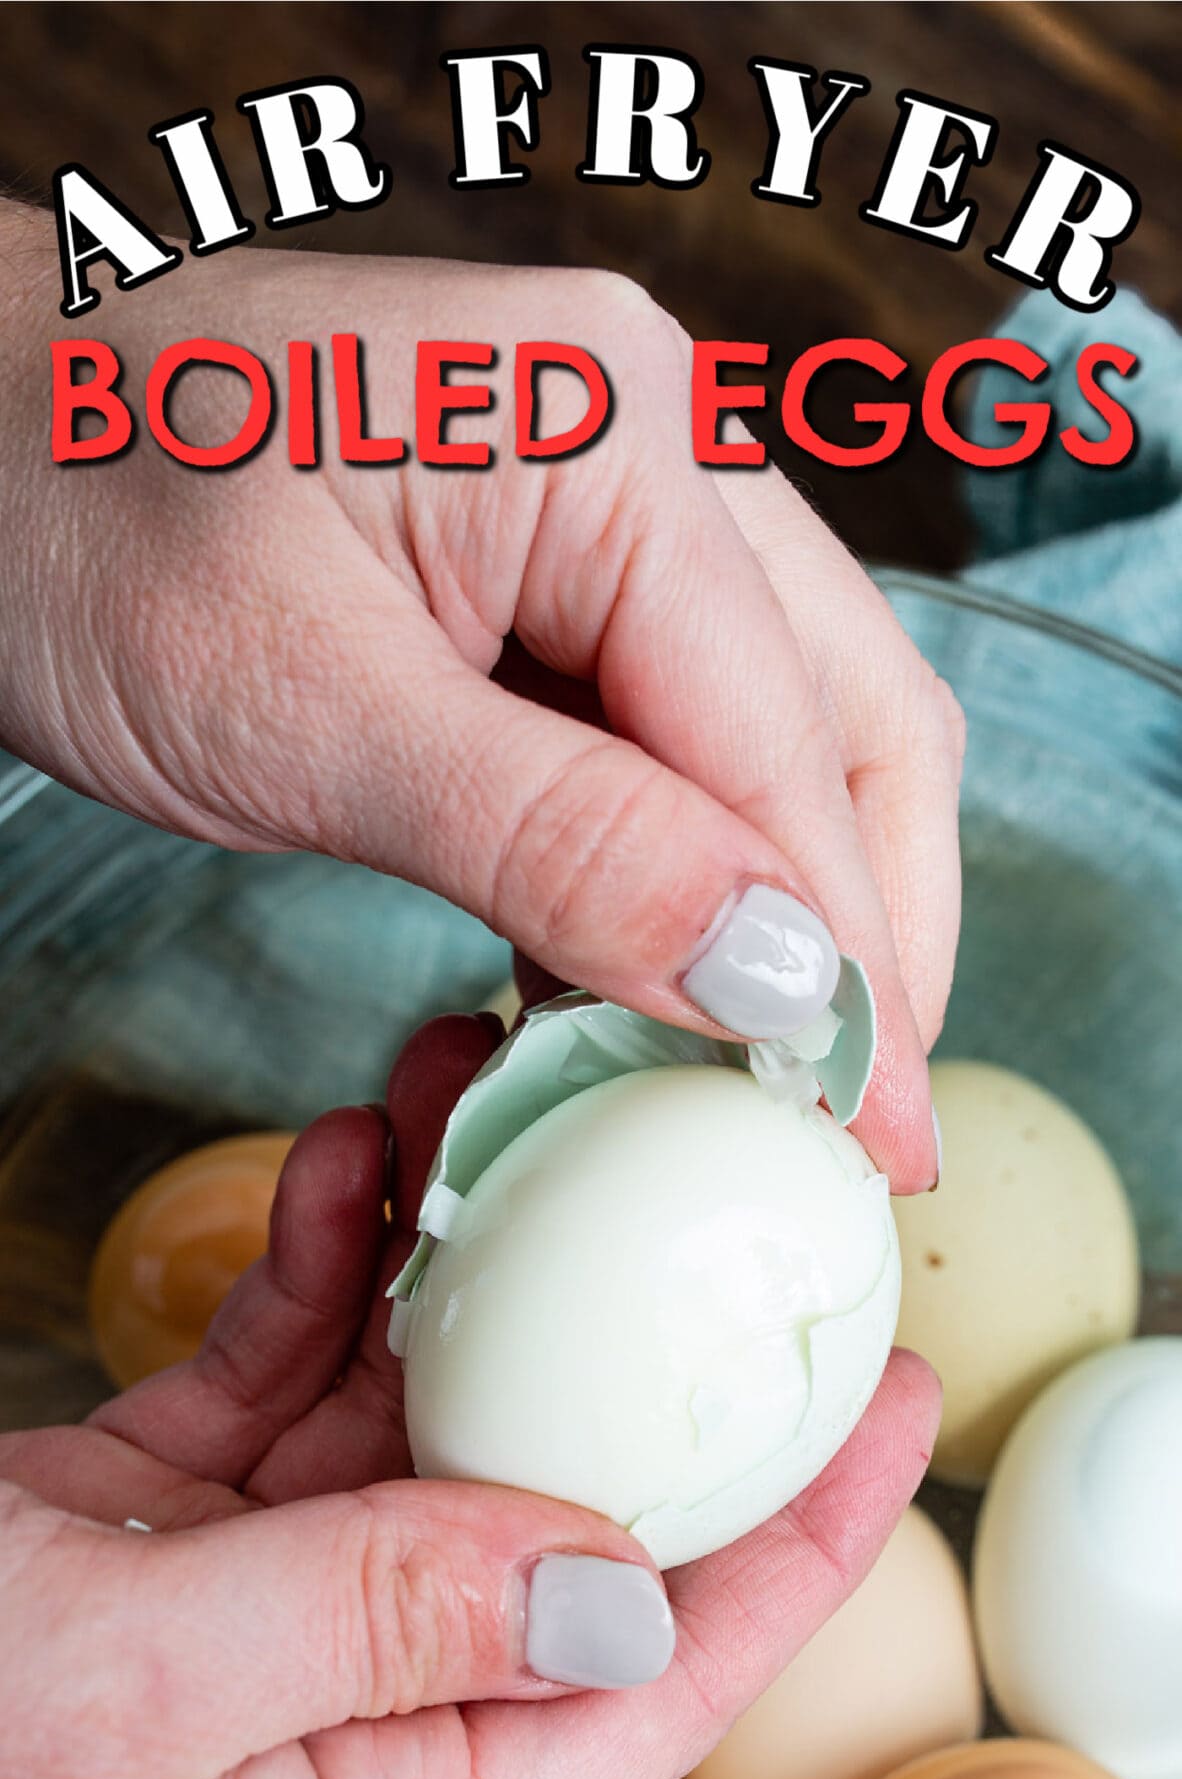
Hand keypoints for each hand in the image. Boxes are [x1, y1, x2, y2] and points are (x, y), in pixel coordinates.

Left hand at [0, 210, 956, 1188]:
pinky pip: (674, 739)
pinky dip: (683, 876)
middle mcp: (651, 438)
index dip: (852, 966)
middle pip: (849, 723)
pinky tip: (649, 991)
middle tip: (859, 1130)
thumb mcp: (308, 714)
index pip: (790, 744)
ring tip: (766, 1086)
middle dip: (869, 940)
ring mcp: (612, 494)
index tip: (881, 1143)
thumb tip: (777, 982)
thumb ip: (560, 844)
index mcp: (610, 429)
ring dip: (788, 916)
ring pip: (781, 737)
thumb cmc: (68, 523)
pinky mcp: (552, 565)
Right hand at [0, 1016, 938, 1778]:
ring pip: (405, 1429)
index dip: (783, 1549)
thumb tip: (614, 1586)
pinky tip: (354, 1163)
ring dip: (465, 1271)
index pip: (637, 1692)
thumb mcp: (113, 1701)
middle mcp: (320, 1726)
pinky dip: (320, 1275)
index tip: (888, 1395)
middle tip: (703, 1183)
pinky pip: (271, 1387)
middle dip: (625, 1352)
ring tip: (506, 1102)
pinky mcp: (134, 1528)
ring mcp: (225, 1620)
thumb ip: (368, 1630)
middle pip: (545, 1533)